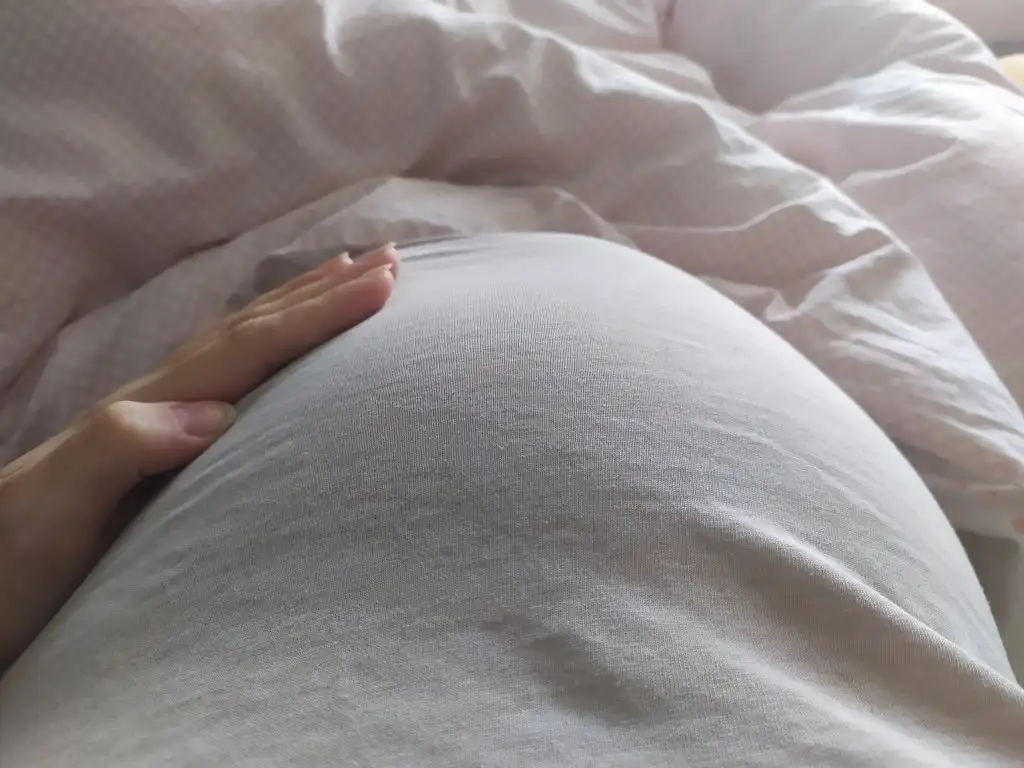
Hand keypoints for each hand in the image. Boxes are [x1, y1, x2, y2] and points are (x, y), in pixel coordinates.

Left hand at [0, 245, 398, 670]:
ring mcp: (159, 420)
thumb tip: (217, 413)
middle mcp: (159, 403)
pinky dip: (271, 347)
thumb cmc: (12, 562)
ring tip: (349, 277)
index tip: (384, 285)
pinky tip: (283, 353)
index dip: (319, 314)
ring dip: (300, 306)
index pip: (250, 348)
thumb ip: (119, 447)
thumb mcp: (53, 511)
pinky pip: (232, 377)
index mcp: (151, 413)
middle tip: (391, 263)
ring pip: (242, 343)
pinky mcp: (162, 447)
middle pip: (253, 329)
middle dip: (324, 294)